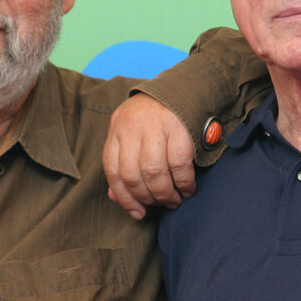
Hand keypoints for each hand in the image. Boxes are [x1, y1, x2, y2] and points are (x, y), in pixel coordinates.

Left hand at [103, 94, 195, 218]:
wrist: (187, 87)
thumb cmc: (158, 117)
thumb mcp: (133, 134)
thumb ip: (123, 163)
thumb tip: (116, 197)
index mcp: (117, 128)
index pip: (112, 170)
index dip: (124, 197)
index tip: (138, 212)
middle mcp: (132, 126)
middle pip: (132, 174)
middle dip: (147, 197)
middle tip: (160, 205)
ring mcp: (155, 125)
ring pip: (153, 172)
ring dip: (165, 193)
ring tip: (174, 200)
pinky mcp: (179, 126)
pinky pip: (178, 164)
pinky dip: (183, 182)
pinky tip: (187, 188)